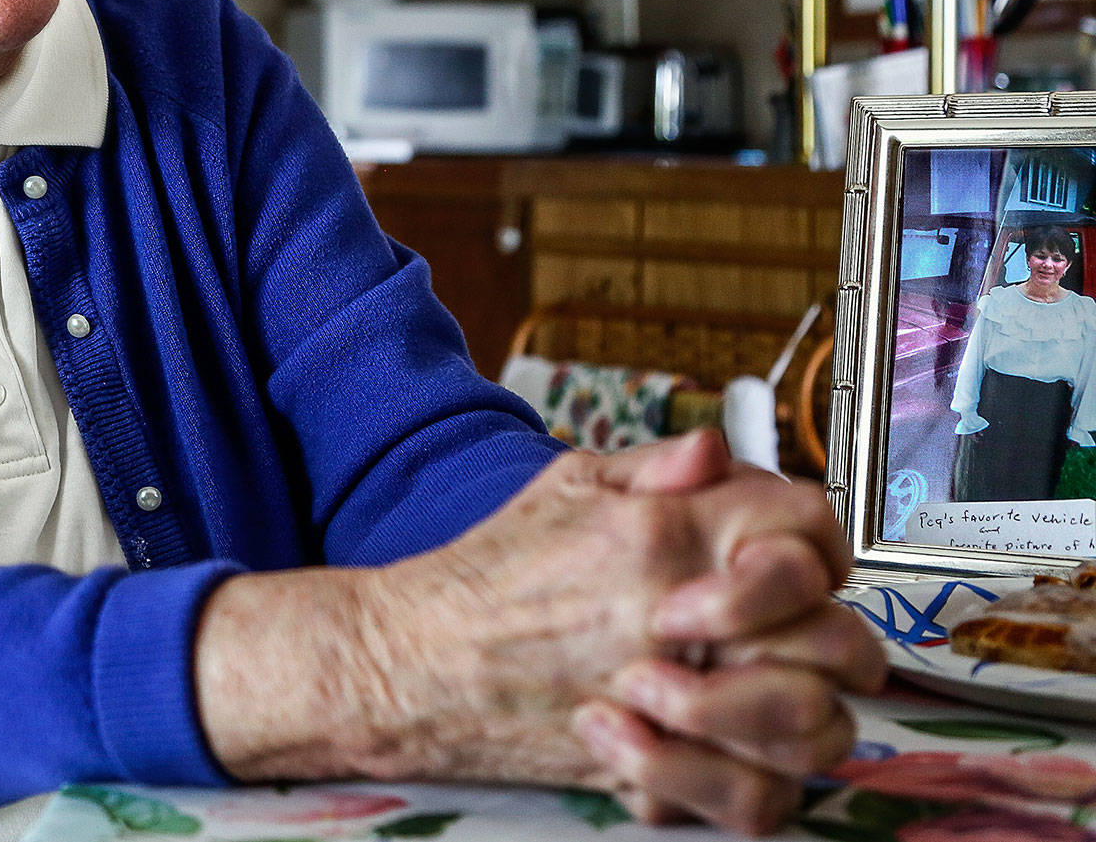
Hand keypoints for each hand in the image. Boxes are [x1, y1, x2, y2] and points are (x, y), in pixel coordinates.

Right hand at [193, 431, 883, 834]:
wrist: (412, 659)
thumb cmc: (485, 573)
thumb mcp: (562, 484)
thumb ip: (652, 466)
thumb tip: (718, 450)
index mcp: (668, 531)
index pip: (810, 526)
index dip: (817, 546)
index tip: (788, 566)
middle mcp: (682, 610)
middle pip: (838, 636)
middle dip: (828, 644)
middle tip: (785, 645)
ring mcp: (673, 693)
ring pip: (815, 727)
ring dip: (797, 719)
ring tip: (750, 702)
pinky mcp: (653, 765)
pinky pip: (755, 800)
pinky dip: (747, 787)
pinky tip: (708, 756)